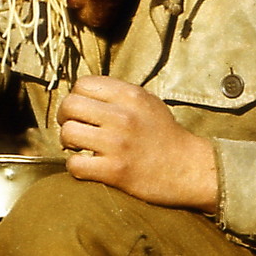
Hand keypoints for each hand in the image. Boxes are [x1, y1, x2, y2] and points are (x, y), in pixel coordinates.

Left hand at [57, 76, 218, 211]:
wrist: (190, 169)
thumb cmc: (166, 136)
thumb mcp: (148, 103)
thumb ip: (119, 95)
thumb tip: (85, 93)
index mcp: (130, 96)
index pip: (83, 84)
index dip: (76, 96)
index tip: (82, 110)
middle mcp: (123, 116)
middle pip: (70, 105)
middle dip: (65, 117)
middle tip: (74, 127)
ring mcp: (118, 144)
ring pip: (68, 133)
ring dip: (68, 142)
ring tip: (80, 147)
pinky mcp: (115, 171)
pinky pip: (75, 164)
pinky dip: (75, 167)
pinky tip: (87, 165)